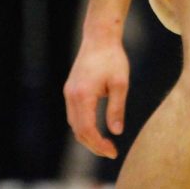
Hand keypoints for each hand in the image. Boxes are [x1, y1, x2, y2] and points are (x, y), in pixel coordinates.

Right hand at [64, 34, 130, 158]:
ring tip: (105, 144)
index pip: (87, 130)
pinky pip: (74, 114)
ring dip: (87, 137)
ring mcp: (69, 93)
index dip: (99, 145)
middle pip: (78, 131)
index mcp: (83, 95)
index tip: (113, 152)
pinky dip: (83, 125)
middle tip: (111, 152)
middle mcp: (71, 96)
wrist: (99, 36)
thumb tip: (116, 131)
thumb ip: (117, 108)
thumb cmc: (113, 57)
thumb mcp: (120, 83)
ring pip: (74, 124)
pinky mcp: (70, 89)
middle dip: (93, 145)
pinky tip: (96, 129)